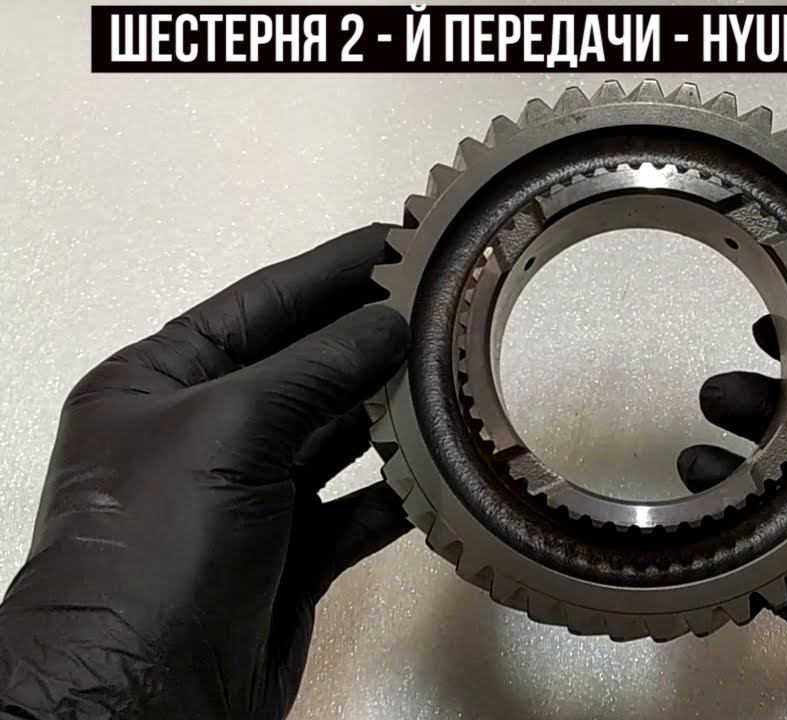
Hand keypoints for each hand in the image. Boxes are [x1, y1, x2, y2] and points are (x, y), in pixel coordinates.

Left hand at [0, 226, 409, 719]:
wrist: (140, 695)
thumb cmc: (163, 541)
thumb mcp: (229, 429)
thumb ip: (316, 368)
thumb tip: (391, 320)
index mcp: (162, 381)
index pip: (265, 304)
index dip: (337, 268)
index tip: (406, 236)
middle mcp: (206, 429)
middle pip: (308, 365)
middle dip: (376, 336)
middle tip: (455, 299)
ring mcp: (251, 495)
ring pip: (339, 435)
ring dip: (397, 410)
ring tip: (464, 372)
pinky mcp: (291, 553)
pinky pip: (357, 506)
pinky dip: (401, 490)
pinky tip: (448, 468)